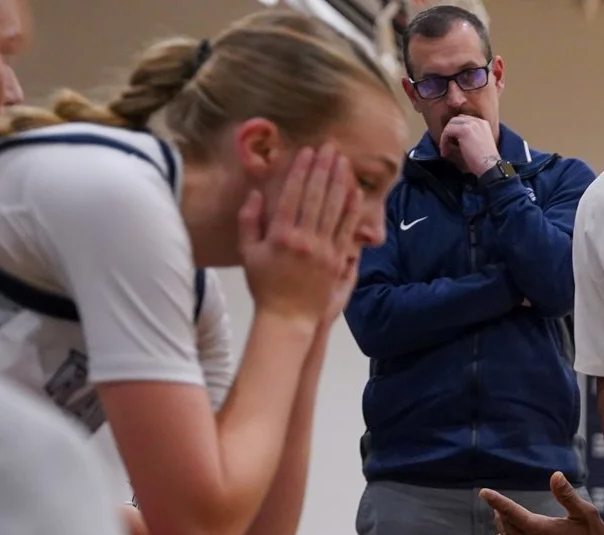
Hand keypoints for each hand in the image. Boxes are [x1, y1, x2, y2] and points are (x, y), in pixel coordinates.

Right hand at [240, 146, 362, 323]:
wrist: (288, 318)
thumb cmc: (265, 285)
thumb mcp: (248, 253)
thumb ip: (249, 222)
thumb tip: (256, 193)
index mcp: (280, 235)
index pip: (292, 195)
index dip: (301, 171)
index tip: (307, 151)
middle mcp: (304, 240)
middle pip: (316, 197)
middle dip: (323, 169)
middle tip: (330, 147)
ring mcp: (323, 250)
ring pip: (333, 209)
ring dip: (339, 182)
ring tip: (343, 161)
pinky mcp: (337, 261)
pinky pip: (346, 230)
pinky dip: (351, 209)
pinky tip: (355, 191)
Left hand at [441, 115, 500, 175]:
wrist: (490, 167)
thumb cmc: (486, 161)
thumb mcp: (480, 144)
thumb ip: (472, 137)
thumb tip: (456, 138)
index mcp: (483, 123)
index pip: (465, 120)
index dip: (456, 130)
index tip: (452, 142)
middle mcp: (477, 121)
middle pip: (456, 120)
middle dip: (450, 131)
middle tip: (446, 145)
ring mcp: (471, 124)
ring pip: (450, 125)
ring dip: (445, 137)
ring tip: (445, 151)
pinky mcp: (463, 130)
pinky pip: (447, 131)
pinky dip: (443, 142)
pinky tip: (445, 153)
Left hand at [479, 473, 603, 534]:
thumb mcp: (585, 512)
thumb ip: (567, 495)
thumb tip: (555, 475)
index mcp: (542, 529)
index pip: (512, 512)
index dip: (496, 501)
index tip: (483, 492)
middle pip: (508, 526)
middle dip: (500, 513)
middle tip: (496, 505)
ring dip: (502, 528)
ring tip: (500, 519)